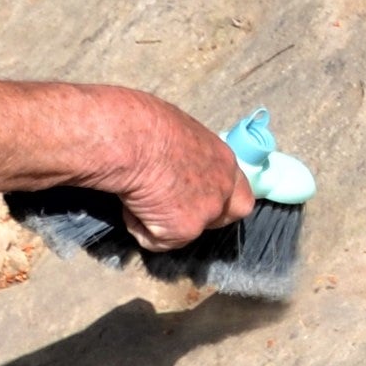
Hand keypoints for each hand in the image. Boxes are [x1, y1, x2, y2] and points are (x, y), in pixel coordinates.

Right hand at [93, 91, 254, 251]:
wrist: (130, 140)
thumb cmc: (144, 125)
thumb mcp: (179, 135)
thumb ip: (189, 158)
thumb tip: (174, 167)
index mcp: (223, 160)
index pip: (237, 190)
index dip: (218, 197)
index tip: (194, 196)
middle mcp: (223, 189)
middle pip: (225, 217)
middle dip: (198, 218)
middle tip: (168, 207)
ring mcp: (206, 213)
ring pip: (184, 231)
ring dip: (159, 220)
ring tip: (136, 193)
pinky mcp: (184, 230)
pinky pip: (157, 240)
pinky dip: (138, 227)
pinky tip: (129, 204)